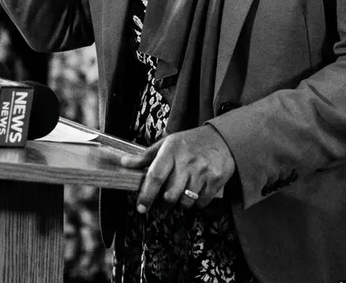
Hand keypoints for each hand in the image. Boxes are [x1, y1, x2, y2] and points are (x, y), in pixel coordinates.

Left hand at [119, 125, 235, 212]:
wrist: (222, 138)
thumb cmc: (190, 142)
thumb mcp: (167, 143)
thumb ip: (146, 156)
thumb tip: (124, 163)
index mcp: (172, 150)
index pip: (156, 176)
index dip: (146, 195)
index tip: (141, 207)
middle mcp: (187, 161)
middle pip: (170, 195)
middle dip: (164, 204)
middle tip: (163, 201)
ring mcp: (202, 171)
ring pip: (185, 202)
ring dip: (181, 203)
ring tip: (181, 193)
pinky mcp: (216, 180)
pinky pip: (201, 203)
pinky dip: (196, 202)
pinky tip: (196, 190)